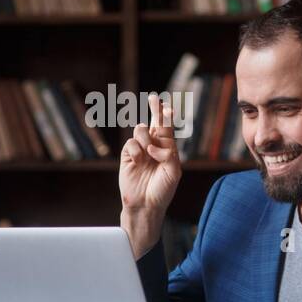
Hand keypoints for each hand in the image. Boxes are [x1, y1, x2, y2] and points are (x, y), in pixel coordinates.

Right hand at [119, 93, 181, 257]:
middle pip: (154, 122)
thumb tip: (152, 145)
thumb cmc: (163, 190)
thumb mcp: (174, 172)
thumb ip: (168, 154)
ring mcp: (140, 150)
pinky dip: (136, 150)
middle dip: (154, 109)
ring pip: (141, 129)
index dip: (167, 116)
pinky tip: (138, 160)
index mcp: (168, 148)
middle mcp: (154, 146)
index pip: (168, 128)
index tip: (169, 106)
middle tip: (154, 97)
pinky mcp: (127, 155)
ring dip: (146, 137)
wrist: (145, 204)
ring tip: (148, 152)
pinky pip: (131, 143)